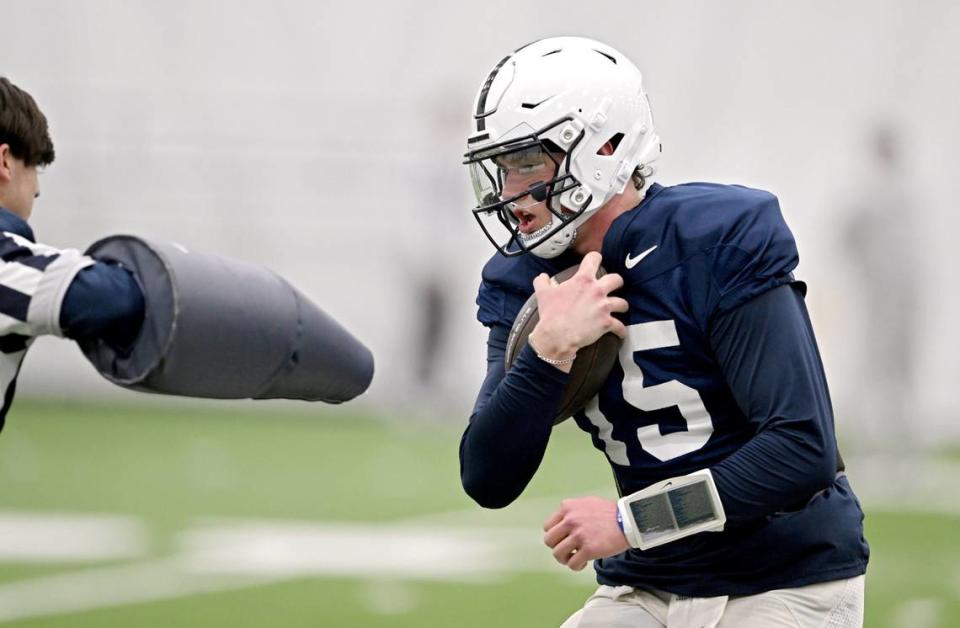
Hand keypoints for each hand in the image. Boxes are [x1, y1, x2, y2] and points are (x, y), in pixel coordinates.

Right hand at [528, 252, 627, 369]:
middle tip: (613, 286)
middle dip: (616, 283)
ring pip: (623, 303)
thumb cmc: (551, 314)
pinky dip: (621, 330)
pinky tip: (620, 332)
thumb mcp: (543, 293)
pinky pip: (620, 326)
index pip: (594, 259)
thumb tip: (542, 277)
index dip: (595, 259)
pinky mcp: (606, 323)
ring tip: (619, 308)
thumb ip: (542, 281)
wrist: (557, 335)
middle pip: (616, 279)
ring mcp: (603, 307)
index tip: (596, 261)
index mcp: (582, 280)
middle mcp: (597, 291)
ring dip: (621, 306)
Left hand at [543, 496, 629, 571]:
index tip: (564, 540)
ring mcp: (578, 535)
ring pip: (557, 554)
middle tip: (568, 550)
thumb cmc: (611, 513)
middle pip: (549, 541)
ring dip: (565, 559)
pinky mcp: (588, 549)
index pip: (547, 527)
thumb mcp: (587, 503)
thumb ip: (572, 511)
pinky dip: (577, 566)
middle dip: (557, 547)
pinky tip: (585, 562)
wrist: (630, 520)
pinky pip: (572, 564)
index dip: (555, 536)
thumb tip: (562, 523)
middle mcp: (570, 520)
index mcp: (567, 507)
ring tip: (575, 558)